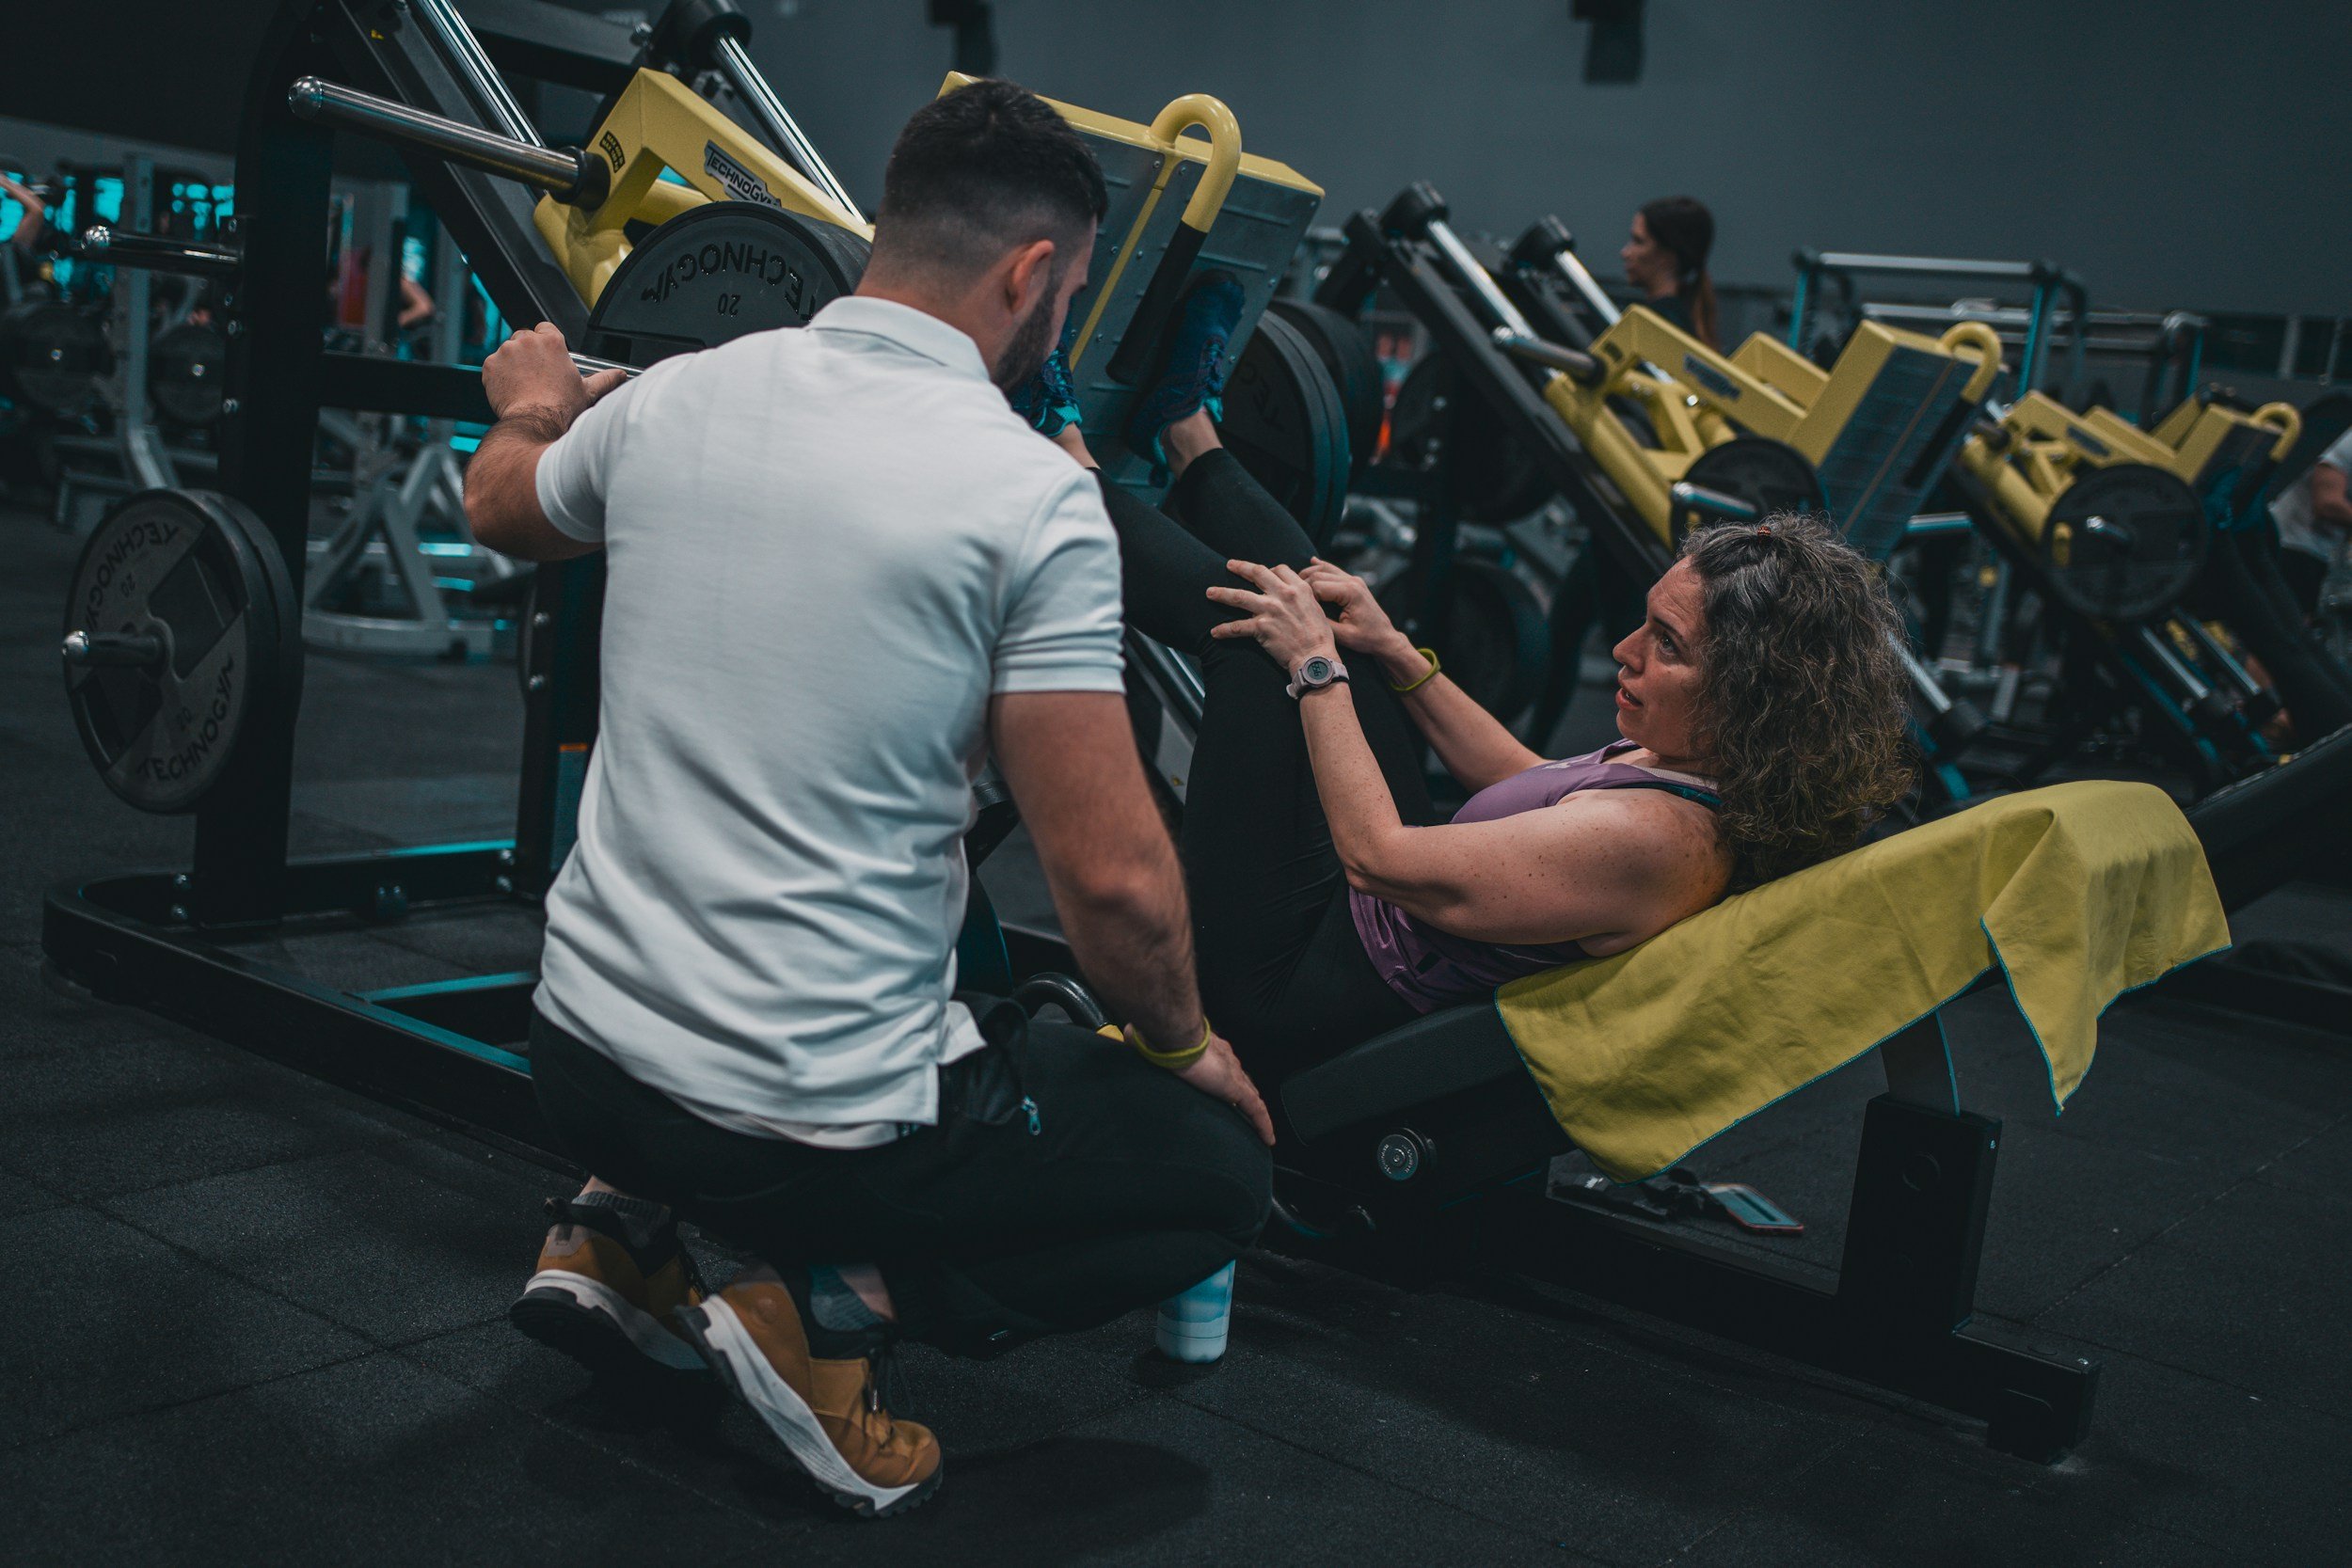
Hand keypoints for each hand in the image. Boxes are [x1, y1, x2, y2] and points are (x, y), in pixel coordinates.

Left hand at [481, 321, 626, 427]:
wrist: (535, 422)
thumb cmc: (561, 407)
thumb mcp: (587, 391)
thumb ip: (605, 379)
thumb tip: (620, 375)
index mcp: (551, 341)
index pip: (545, 329)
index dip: (545, 343)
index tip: (546, 357)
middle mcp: (527, 341)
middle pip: (524, 338)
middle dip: (527, 353)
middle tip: (535, 375)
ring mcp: (506, 351)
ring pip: (508, 351)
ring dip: (513, 364)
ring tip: (524, 386)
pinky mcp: (491, 365)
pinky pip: (493, 366)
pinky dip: (498, 376)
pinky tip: (510, 390)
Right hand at [1173, 1030, 1276, 1145]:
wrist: (1181, 1037)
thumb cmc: (1171, 1040)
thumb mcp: (1171, 1051)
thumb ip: (1170, 1055)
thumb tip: (1153, 1054)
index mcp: (1215, 1051)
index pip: (1229, 1069)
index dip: (1232, 1080)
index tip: (1231, 1092)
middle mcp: (1229, 1060)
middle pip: (1245, 1082)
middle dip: (1249, 1097)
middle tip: (1251, 1114)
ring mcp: (1234, 1073)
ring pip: (1254, 1098)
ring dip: (1258, 1114)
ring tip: (1263, 1130)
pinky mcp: (1236, 1089)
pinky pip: (1256, 1110)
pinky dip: (1263, 1125)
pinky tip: (1268, 1139)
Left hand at [1206, 559, 1337, 672]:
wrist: (1315, 657)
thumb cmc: (1319, 636)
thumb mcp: (1316, 607)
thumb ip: (1302, 597)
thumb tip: (1292, 594)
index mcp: (1298, 588)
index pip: (1279, 569)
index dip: (1269, 570)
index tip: (1261, 573)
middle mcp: (1283, 595)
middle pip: (1257, 573)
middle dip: (1240, 567)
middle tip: (1229, 565)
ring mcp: (1270, 610)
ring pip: (1240, 596)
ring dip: (1222, 593)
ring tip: (1209, 592)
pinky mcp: (1261, 627)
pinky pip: (1237, 627)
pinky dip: (1224, 630)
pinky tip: (1215, 632)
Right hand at [1299, 558, 1410, 658]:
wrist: (1385, 637)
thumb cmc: (1367, 639)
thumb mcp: (1343, 636)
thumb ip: (1323, 623)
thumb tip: (1303, 614)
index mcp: (1350, 592)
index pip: (1318, 585)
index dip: (1304, 595)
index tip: (1296, 606)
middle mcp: (1353, 582)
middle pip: (1318, 574)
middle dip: (1303, 583)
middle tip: (1291, 595)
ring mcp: (1354, 580)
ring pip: (1325, 569)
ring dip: (1309, 574)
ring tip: (1295, 583)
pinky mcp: (1354, 582)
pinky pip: (1334, 570)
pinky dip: (1322, 566)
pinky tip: (1311, 561)